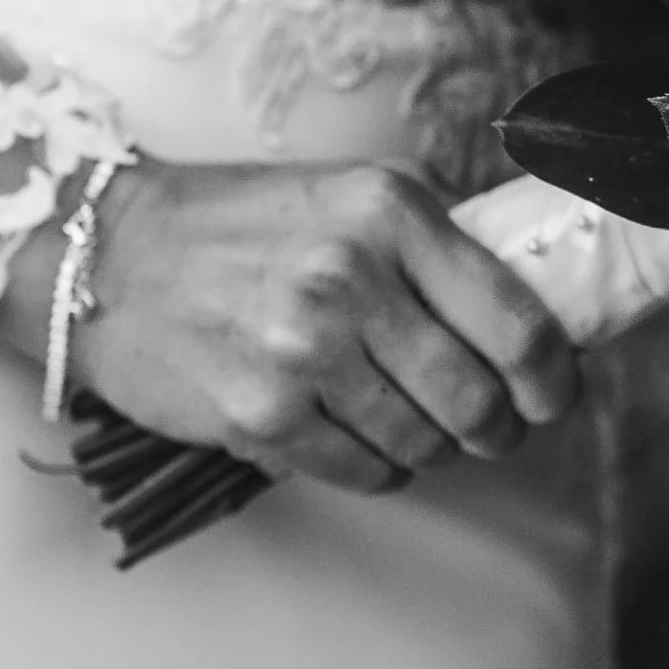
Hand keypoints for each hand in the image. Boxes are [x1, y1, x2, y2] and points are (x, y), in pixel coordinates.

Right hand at [72, 162, 581, 495]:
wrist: (112, 256)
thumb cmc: (247, 226)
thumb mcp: (358, 197)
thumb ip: (442, 250)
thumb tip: (537, 321)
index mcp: (393, 213)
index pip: (517, 322)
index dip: (554, 378)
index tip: (556, 395)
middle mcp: (352, 278)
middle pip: (478, 398)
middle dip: (500, 427)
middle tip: (495, 427)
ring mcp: (303, 351)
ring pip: (424, 443)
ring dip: (436, 448)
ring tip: (416, 424)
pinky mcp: (260, 414)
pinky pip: (365, 471)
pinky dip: (382, 467)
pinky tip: (363, 437)